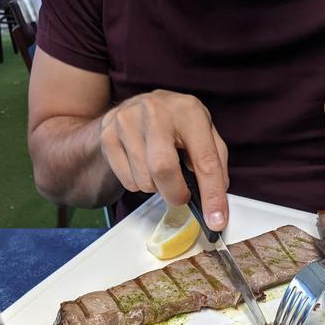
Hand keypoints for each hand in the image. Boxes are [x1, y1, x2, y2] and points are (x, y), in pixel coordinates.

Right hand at [100, 89, 229, 230]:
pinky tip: (143, 166)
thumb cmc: (178, 124)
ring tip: (161, 172)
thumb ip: (216, 164)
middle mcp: (156, 111)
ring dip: (157, 188)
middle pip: (163, 168)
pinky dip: (139, 184)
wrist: (138, 105)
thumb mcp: (205, 134)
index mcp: (189, 111)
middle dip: (176, 193)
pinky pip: (127, 180)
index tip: (216, 220)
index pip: (205, 160)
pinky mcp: (108, 135)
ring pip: (143, 179)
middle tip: (181, 196)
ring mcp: (127, 121)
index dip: (212, 194)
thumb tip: (216, 201)